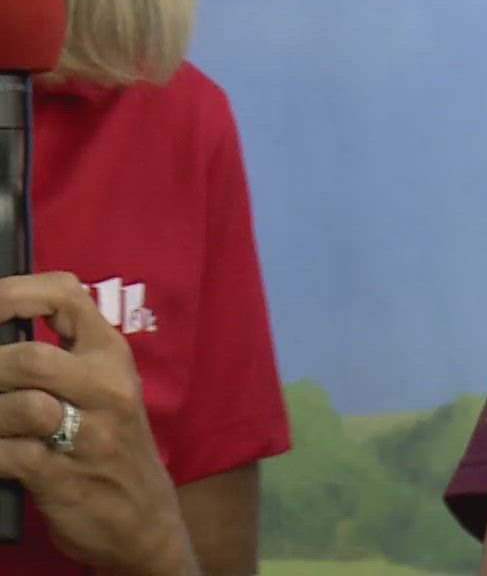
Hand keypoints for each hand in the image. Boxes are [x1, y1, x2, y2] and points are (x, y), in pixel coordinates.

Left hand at [0, 272, 192, 575]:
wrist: (146, 520)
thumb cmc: (111, 448)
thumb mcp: (102, 391)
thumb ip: (60, 357)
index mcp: (111, 357)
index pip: (65, 295)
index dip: (12, 292)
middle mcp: (108, 388)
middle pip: (30, 357)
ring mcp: (90, 435)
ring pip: (19, 406)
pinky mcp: (65, 478)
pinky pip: (7, 454)